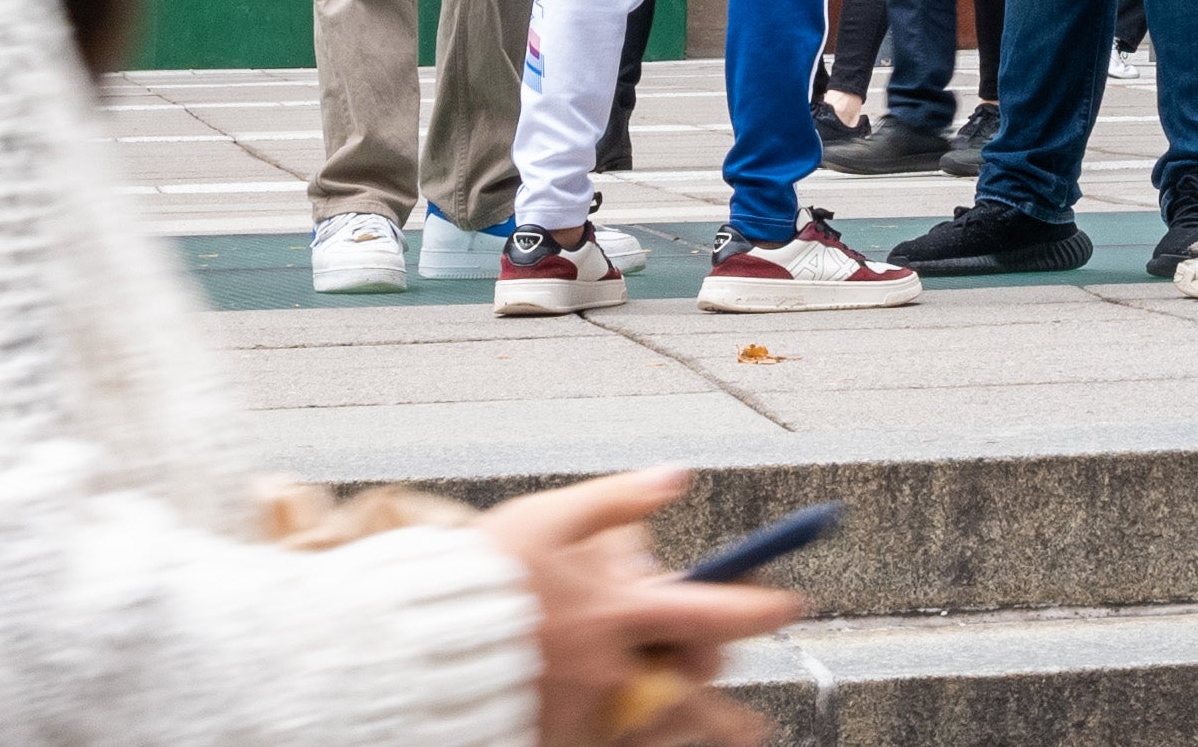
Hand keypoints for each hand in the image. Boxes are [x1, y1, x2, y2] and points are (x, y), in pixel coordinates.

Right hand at [477, 468, 798, 746]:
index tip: (790, 605)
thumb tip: (677, 478)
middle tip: (740, 680)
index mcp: (617, 614)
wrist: (407, 649)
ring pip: (658, 728)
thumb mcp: (549, 518)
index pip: (714, 613)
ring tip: (734, 735)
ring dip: (697, 728)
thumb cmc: (474, 580)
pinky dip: (633, 739)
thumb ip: (619, 500)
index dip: (761, 609)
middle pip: (692, 685)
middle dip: (721, 681)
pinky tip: (649, 735)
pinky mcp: (551, 737)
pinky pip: (609, 743)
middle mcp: (608, 671)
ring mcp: (580, 713)